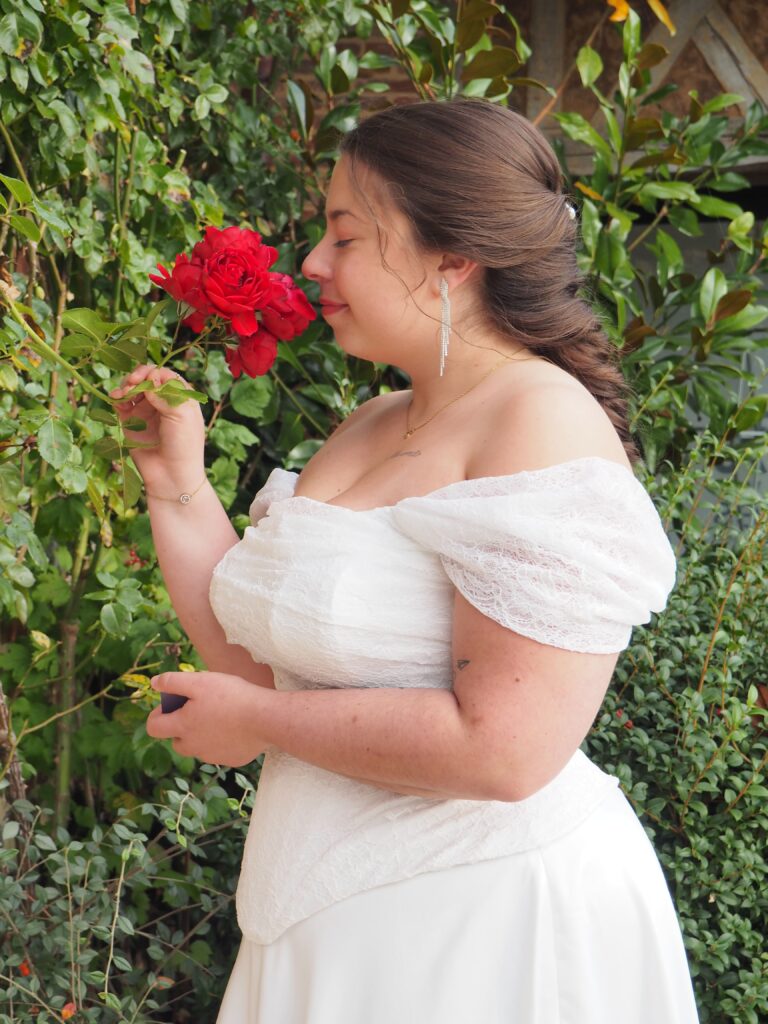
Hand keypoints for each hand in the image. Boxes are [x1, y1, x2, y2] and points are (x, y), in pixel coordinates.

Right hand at [109, 364, 205, 491]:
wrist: (171, 475)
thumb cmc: (184, 445)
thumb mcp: (182, 416)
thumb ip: (167, 395)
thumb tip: (149, 381)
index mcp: (180, 398)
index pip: (166, 375)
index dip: (156, 373)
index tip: (150, 380)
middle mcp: (162, 402)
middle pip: (147, 378)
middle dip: (138, 376)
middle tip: (133, 382)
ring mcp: (146, 411)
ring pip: (132, 388)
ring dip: (126, 385)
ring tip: (124, 393)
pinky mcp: (130, 422)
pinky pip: (121, 403)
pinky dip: (117, 397)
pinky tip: (116, 398)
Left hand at [146, 671, 273, 766]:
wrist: (265, 719)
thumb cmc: (231, 697)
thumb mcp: (200, 681)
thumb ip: (173, 682)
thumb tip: (154, 683)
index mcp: (182, 727)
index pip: (154, 728)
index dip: (157, 714)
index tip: (171, 703)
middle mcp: (193, 746)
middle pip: (176, 740)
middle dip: (182, 726)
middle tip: (199, 708)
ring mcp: (213, 756)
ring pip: (198, 747)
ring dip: (202, 734)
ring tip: (220, 715)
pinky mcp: (232, 759)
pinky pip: (220, 751)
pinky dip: (223, 740)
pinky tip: (236, 726)